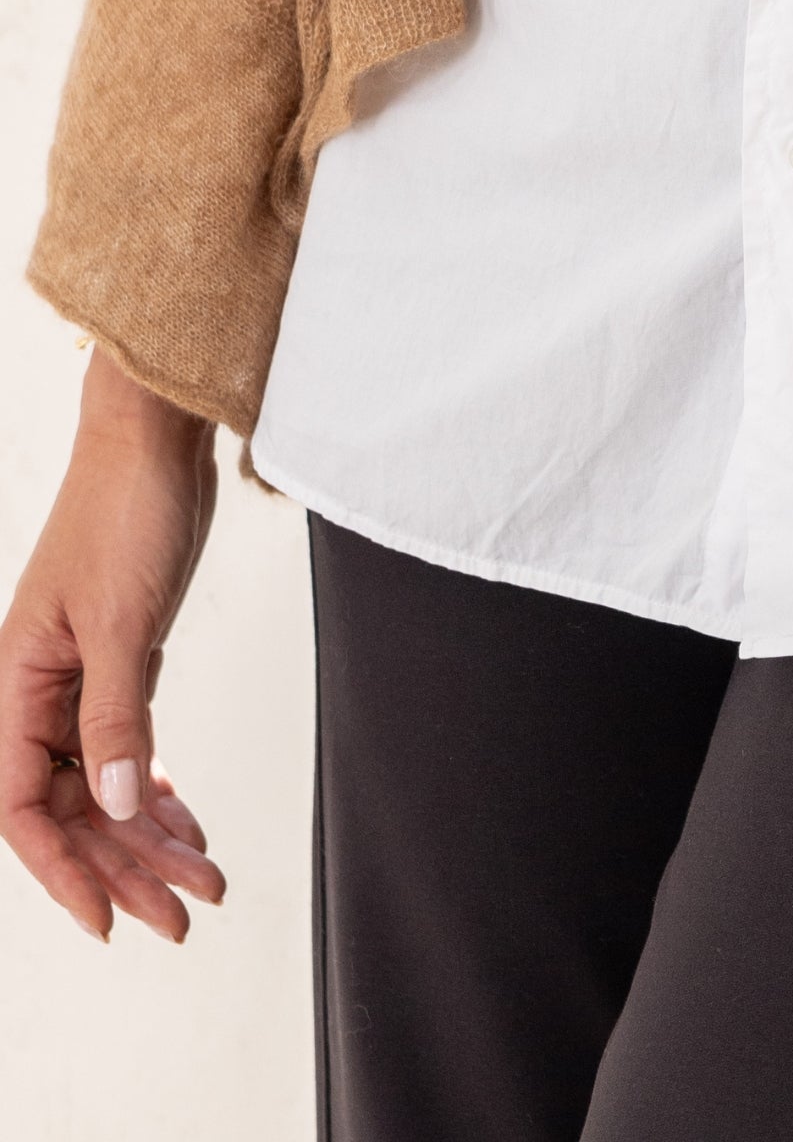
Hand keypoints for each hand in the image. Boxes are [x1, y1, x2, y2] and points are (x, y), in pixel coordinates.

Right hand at [0, 350, 227, 941]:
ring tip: (206, 881)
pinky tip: (190, 826)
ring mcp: (79, 680)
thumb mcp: (123, 620)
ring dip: (151, 836)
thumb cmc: (124, 511)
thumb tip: (123, 808)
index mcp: (14, 686)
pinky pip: (131, 748)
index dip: (62, 871)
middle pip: (73, 808)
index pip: (24, 808)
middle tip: (182, 916)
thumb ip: (118, 716)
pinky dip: (160, 789)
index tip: (108, 920)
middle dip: (124, 867)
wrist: (155, 439)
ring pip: (108, 784)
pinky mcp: (120, 663)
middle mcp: (37, 693)